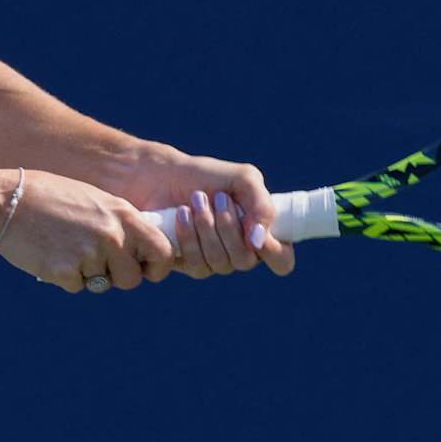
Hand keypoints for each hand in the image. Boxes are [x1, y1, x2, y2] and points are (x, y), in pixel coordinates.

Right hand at [0, 169, 175, 293]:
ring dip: (87, 274)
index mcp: (123, 214)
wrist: (6, 200)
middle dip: (117, 277)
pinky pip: (75, 286)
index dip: (158, 266)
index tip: (146, 270)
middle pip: (132, 278)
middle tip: (97, 263)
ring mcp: (88, 254)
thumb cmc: (50, 196)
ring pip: (101, 283)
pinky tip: (50, 253)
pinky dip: (65, 276)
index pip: (163, 251)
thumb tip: (140, 248)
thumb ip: (119, 222)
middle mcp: (111, 235)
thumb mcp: (95, 200)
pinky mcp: (65, 271)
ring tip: (66, 247)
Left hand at [112, 147, 295, 279]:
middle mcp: (239, 251)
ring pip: (221, 263)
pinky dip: (189, 238)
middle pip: (246, 261)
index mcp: (259, 232)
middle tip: (217, 198)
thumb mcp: (242, 178)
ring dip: (208, 228)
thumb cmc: (203, 176)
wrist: (158, 176)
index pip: (282, 260)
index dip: (275, 252)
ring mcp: (213, 260)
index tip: (256, 233)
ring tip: (195, 200)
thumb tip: (260, 240)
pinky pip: (197, 265)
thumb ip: (261, 204)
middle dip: (230, 227)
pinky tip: (181, 215)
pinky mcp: (187, 264)